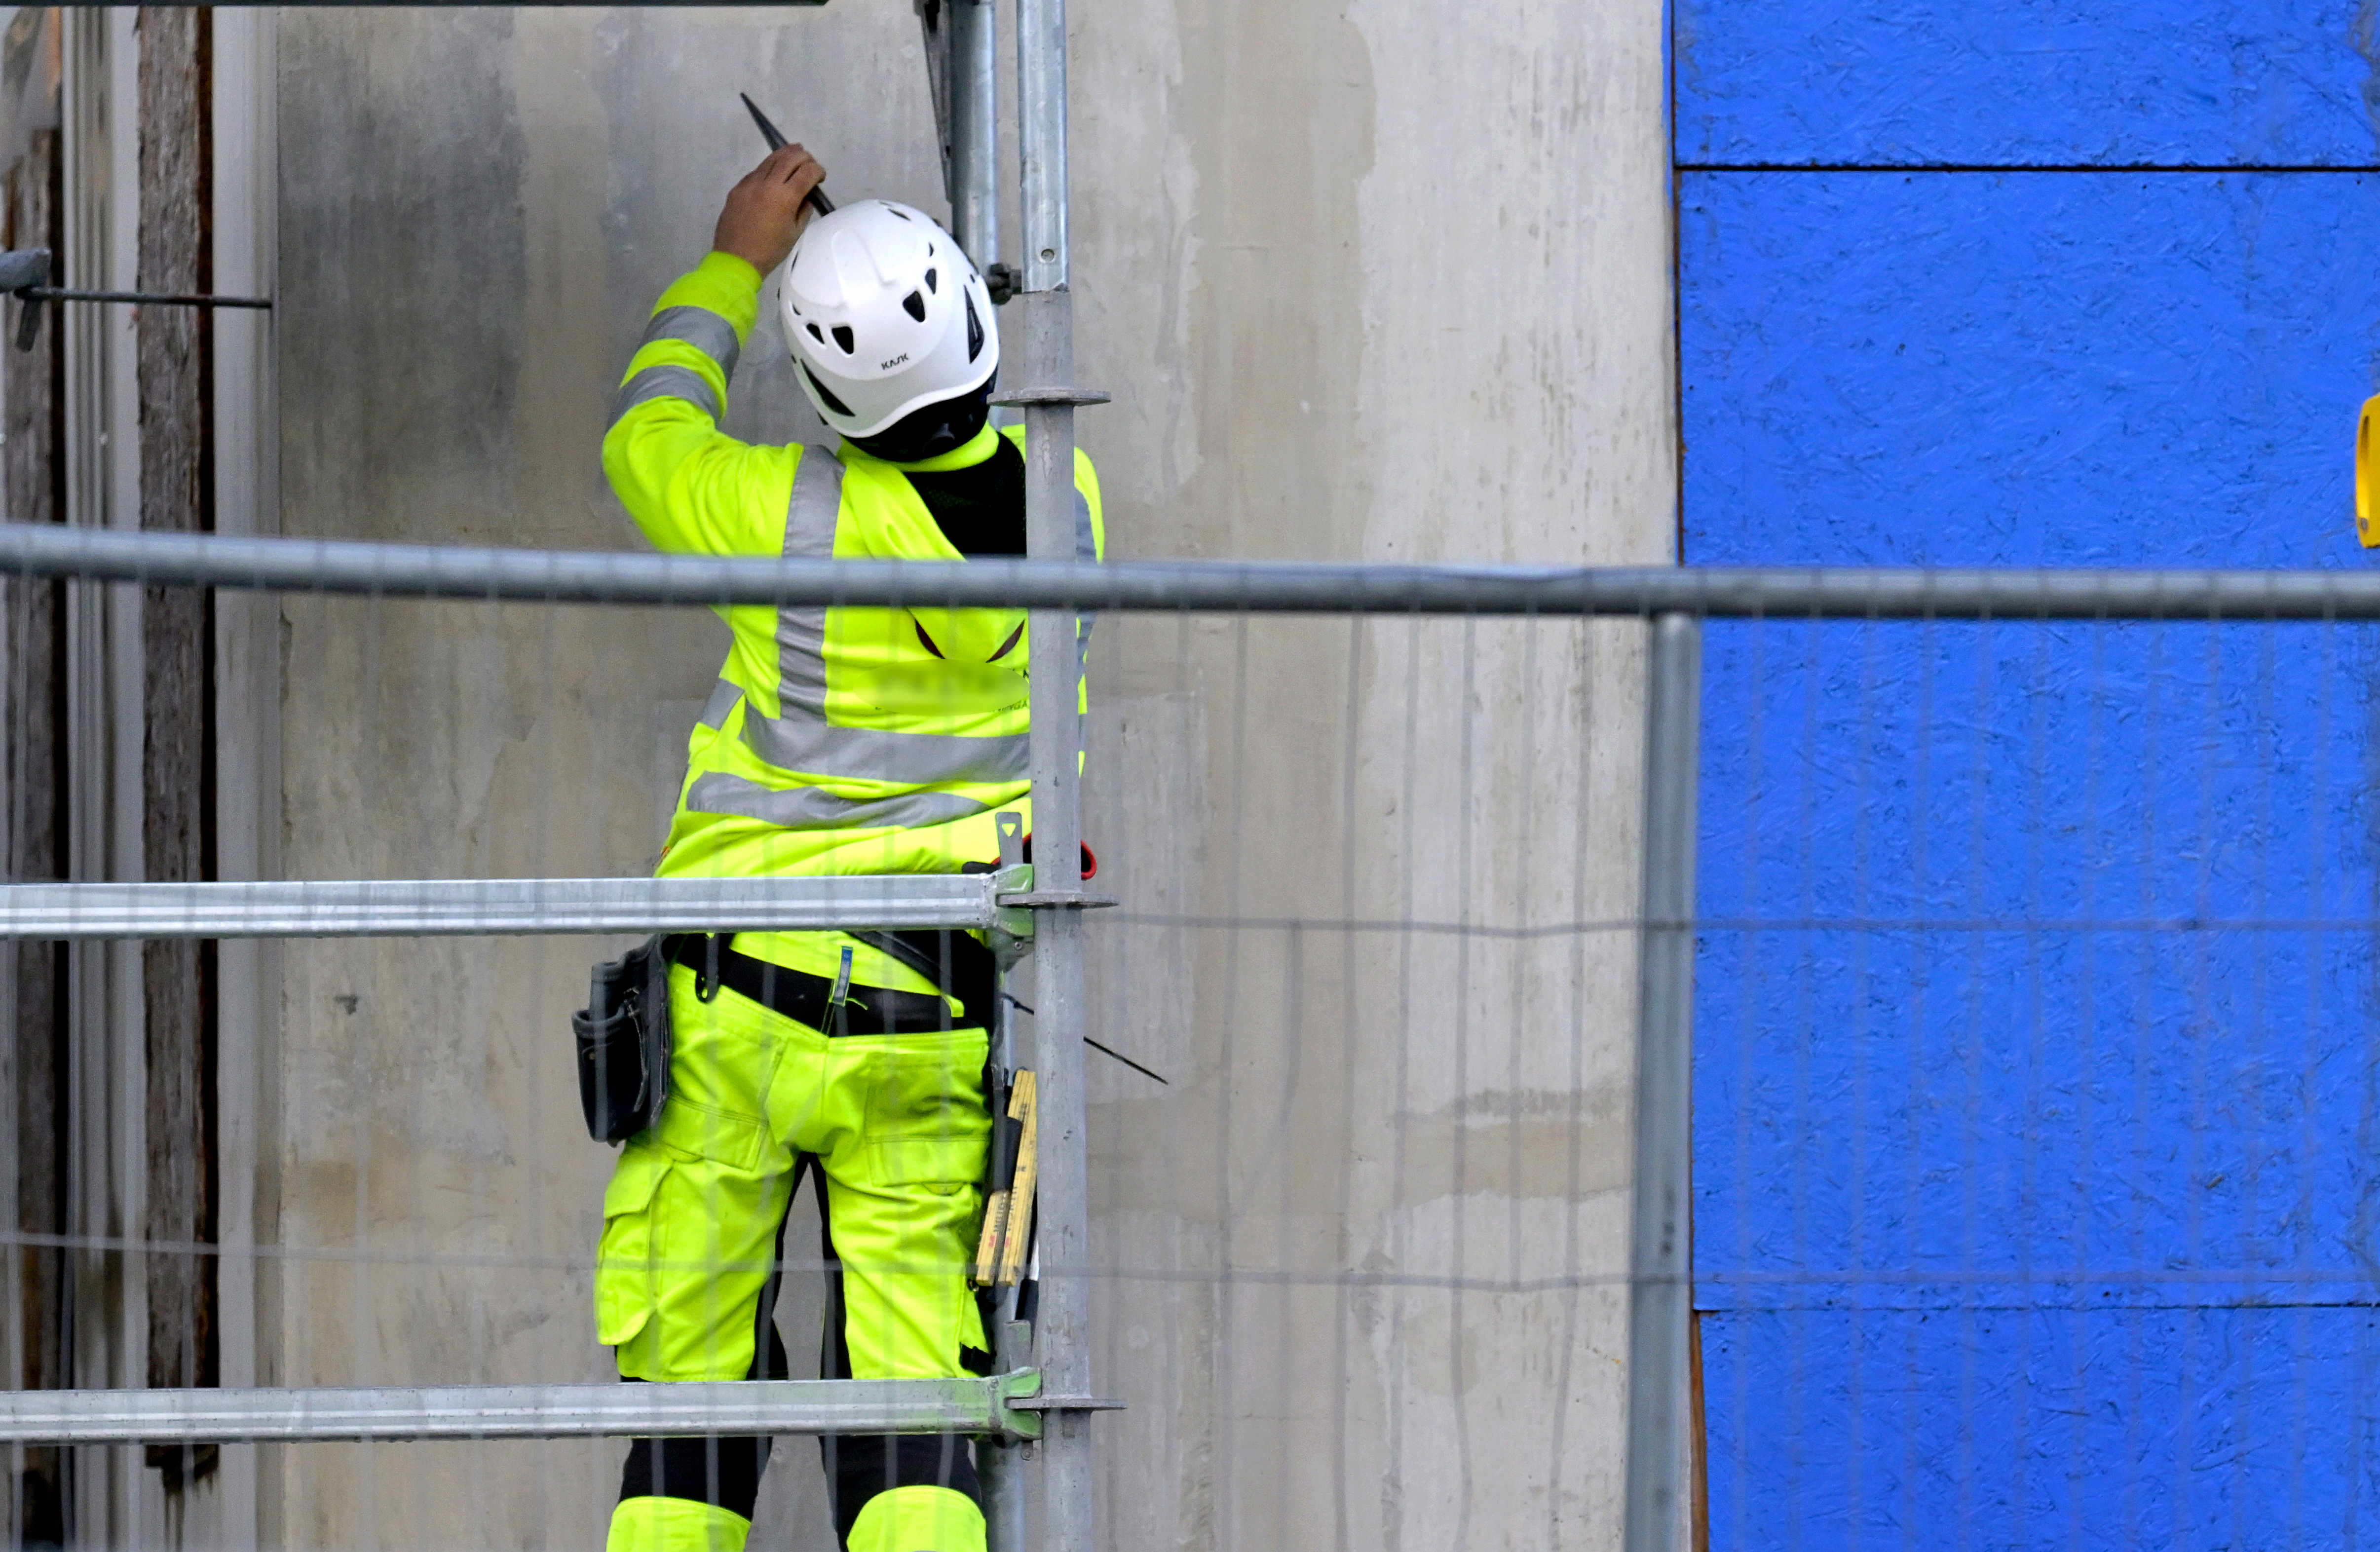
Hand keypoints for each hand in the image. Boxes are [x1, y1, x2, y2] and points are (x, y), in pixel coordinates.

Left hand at [712, 145, 825, 273]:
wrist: (737, 259)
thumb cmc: (770, 251)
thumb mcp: (795, 232)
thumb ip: (804, 209)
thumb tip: (806, 195)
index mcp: (785, 197)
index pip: (808, 171)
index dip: (818, 170)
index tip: (820, 176)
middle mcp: (768, 184)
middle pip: (790, 157)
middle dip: (805, 157)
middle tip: (810, 164)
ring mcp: (750, 183)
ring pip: (771, 158)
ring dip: (787, 154)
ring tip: (795, 154)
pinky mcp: (738, 187)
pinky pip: (757, 170)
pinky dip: (770, 168)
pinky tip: (774, 174)